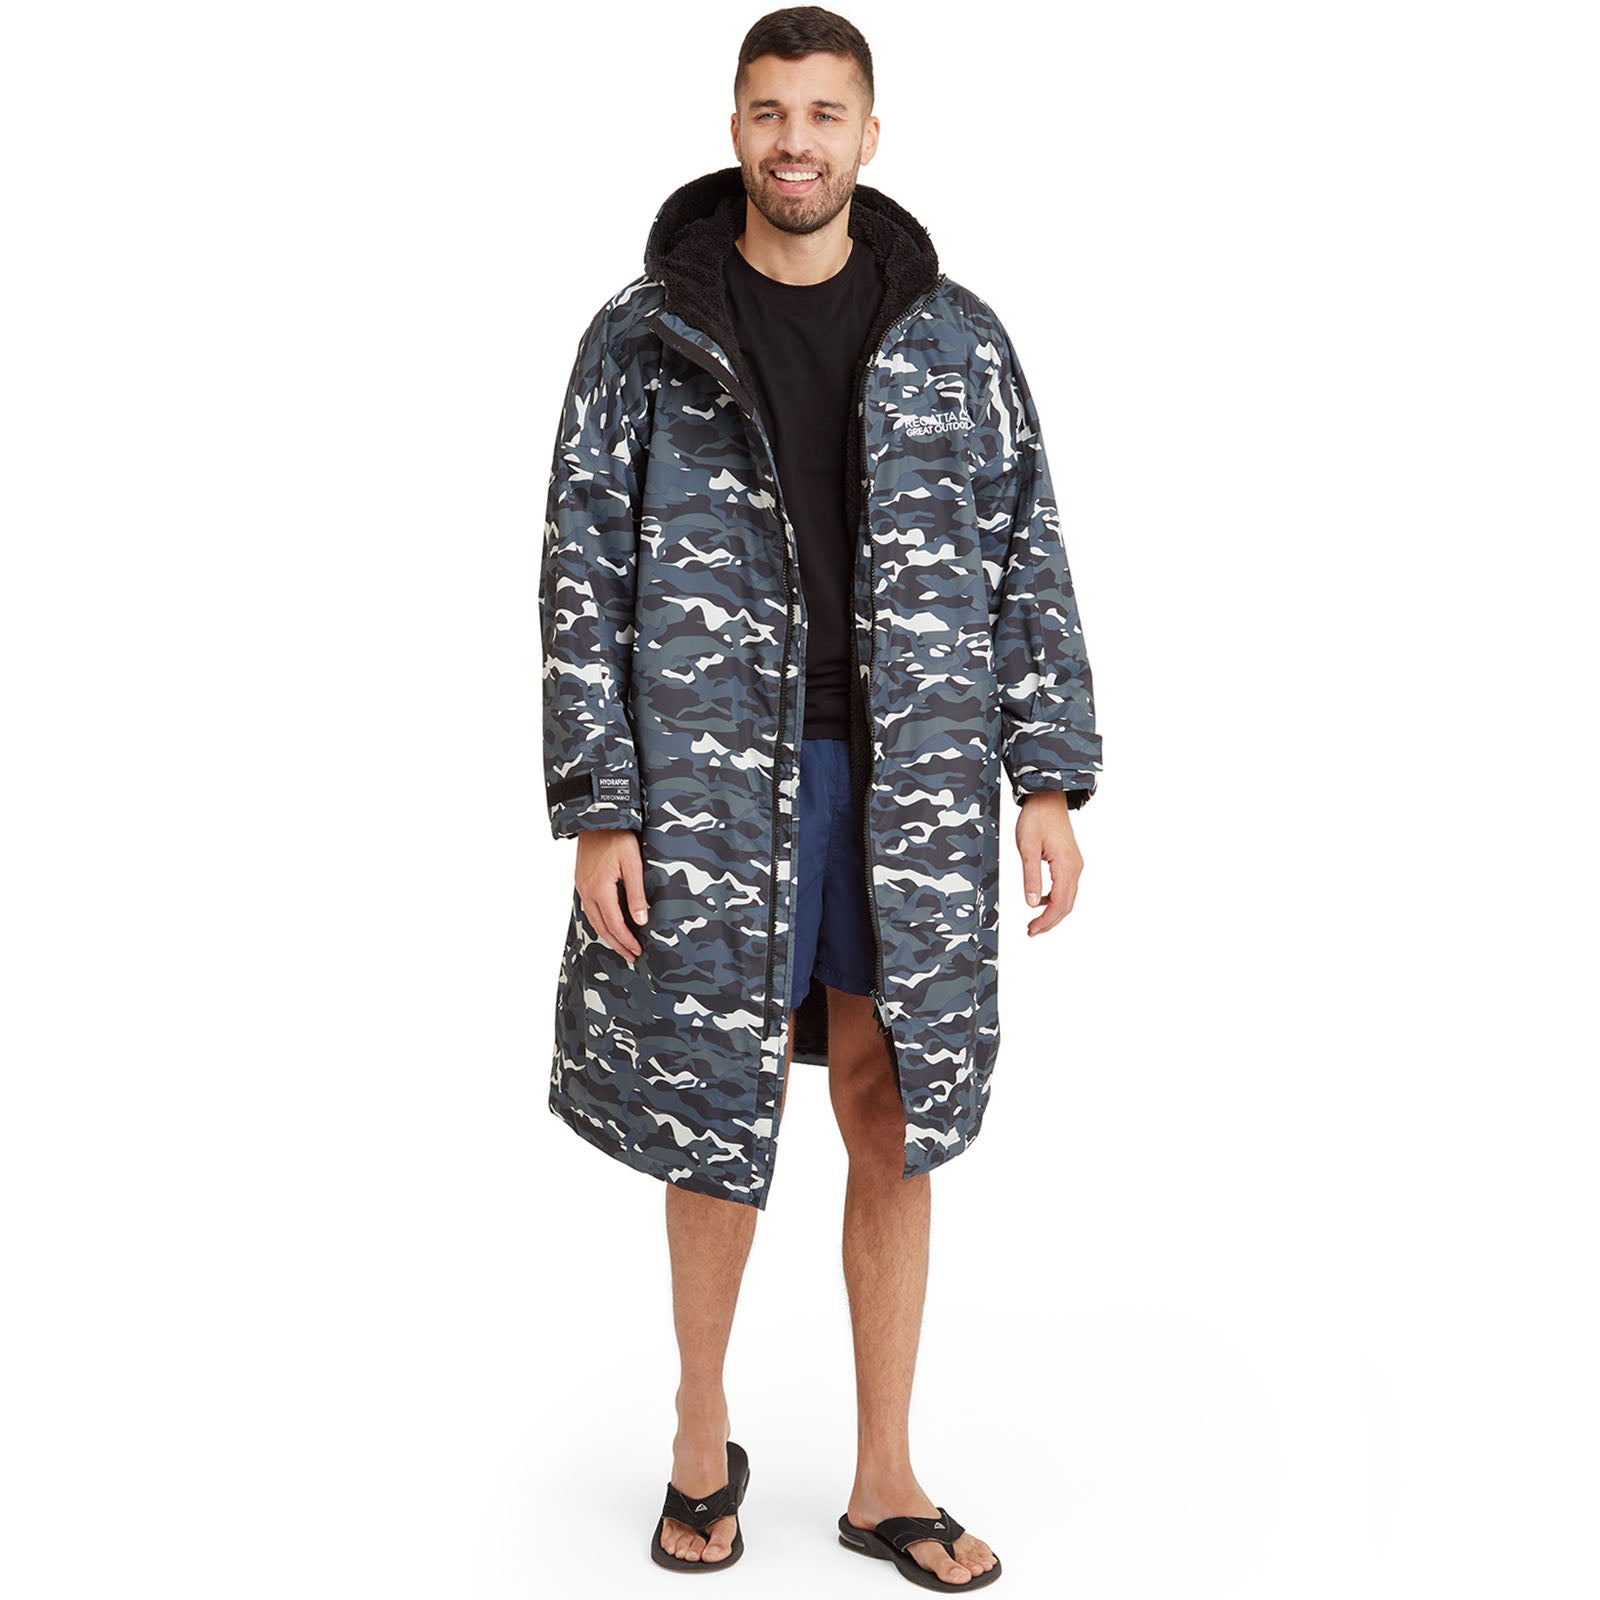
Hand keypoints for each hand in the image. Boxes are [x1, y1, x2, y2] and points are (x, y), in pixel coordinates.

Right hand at [575, 827, 649, 960]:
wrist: (597, 817)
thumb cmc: (617, 837)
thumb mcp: (633, 863)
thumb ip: (636, 893)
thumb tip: (640, 920)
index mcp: (600, 889)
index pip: (614, 924)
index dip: (625, 940)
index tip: (636, 951)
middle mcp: (587, 891)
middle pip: (601, 926)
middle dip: (616, 943)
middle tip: (630, 956)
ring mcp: (582, 886)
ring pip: (593, 919)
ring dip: (607, 935)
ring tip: (621, 946)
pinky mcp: (582, 881)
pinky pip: (589, 908)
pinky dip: (600, 922)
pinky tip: (608, 924)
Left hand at [1015, 793, 1082, 935]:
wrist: (1047, 799)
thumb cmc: (1037, 819)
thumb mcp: (1027, 848)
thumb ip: (1031, 877)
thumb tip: (1032, 903)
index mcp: (1066, 866)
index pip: (1059, 903)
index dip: (1046, 920)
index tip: (1032, 929)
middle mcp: (1075, 868)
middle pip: (1067, 905)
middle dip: (1050, 922)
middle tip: (1032, 931)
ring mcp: (1075, 865)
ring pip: (1068, 898)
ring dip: (1053, 912)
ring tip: (1035, 922)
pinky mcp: (1071, 862)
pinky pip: (1066, 887)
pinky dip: (1055, 900)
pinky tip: (1041, 901)